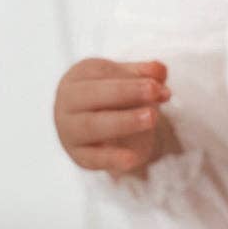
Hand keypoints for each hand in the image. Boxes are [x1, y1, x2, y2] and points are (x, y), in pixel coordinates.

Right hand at [54, 57, 171, 176]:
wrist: (91, 129)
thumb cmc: (112, 98)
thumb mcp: (128, 81)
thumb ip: (144, 74)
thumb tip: (160, 69)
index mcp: (78, 77)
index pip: (101, 72)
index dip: (130, 78)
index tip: (157, 85)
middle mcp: (67, 102)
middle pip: (93, 94)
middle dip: (125, 92)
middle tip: (155, 93)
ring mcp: (69, 129)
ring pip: (92, 125)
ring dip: (123, 121)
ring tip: (151, 118)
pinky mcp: (77, 155)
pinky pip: (93, 158)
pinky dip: (111, 159)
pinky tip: (132, 159)